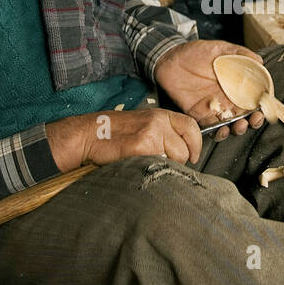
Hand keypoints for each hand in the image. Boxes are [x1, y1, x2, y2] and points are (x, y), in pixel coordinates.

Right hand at [46, 109, 201, 170]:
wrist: (88, 135)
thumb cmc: (112, 132)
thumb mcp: (142, 123)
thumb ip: (162, 131)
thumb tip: (182, 149)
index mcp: (159, 115)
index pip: (191, 127)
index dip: (195, 145)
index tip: (193, 155)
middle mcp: (158, 122)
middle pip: (184, 149)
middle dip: (177, 161)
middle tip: (161, 163)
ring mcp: (151, 134)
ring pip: (173, 161)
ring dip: (163, 166)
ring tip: (145, 162)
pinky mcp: (141, 147)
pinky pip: (158, 165)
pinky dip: (150, 169)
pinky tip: (137, 164)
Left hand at [154, 39, 266, 139]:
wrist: (169, 59)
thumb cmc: (195, 52)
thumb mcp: (219, 49)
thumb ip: (239, 54)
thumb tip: (259, 61)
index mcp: (236, 85)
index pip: (254, 99)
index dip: (262, 106)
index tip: (264, 109)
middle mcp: (228, 99)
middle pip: (246, 115)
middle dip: (252, 122)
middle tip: (252, 120)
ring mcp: (215, 108)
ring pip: (231, 124)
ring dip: (238, 129)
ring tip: (238, 126)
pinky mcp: (200, 114)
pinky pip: (212, 128)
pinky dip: (219, 132)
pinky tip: (222, 130)